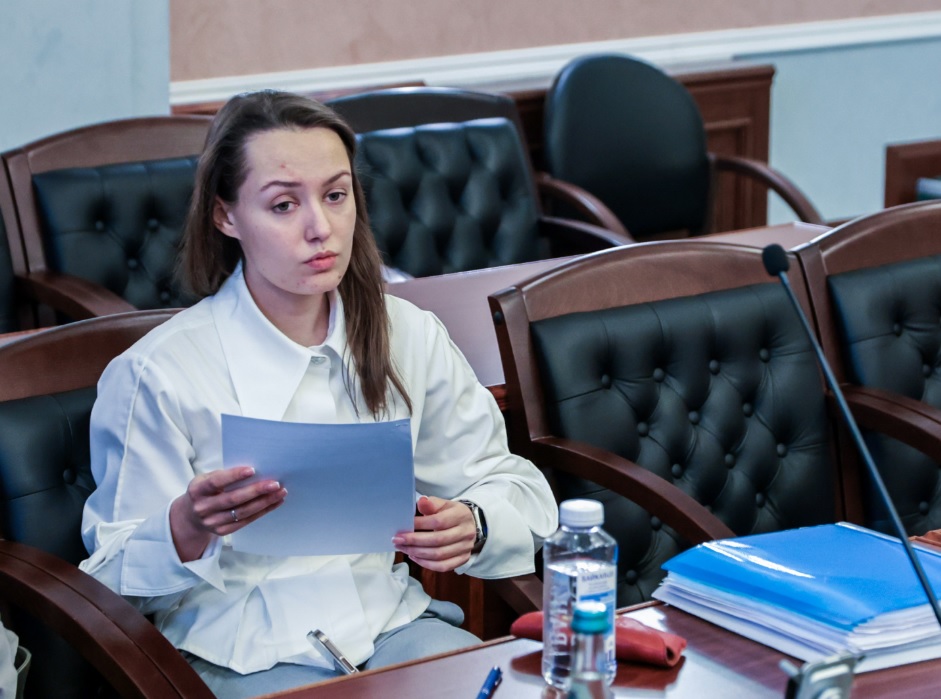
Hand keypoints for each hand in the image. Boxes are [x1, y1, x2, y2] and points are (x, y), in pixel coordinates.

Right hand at [169, 466, 286, 561]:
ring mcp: (212, 522)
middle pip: (233, 499)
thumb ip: (224, 475)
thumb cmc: (205, 491)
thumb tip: (255, 470)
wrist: (191, 515)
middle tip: (275, 484)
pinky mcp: (222, 531)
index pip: (216, 482)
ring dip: (264, 502)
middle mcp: (203, 508)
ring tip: (280, 492)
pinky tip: (274, 502)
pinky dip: (263, 511)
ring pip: (242, 512)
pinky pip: (246, 521)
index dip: (233, 476)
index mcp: (197, 490)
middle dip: (256, 491)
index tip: (252, 470)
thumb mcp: (206, 479)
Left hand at [392, 496, 476, 572]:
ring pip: (439, 555)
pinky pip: (443, 566)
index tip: (404, 527)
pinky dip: (426, 564)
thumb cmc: (451, 513)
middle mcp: (466, 532)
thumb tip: (422, 502)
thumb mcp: (443, 504)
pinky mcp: (463, 559)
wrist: (468, 524)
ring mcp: (466, 548)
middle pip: (438, 540)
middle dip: (414, 541)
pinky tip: (414, 557)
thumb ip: (431, 504)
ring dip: (417, 553)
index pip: (439, 522)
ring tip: (403, 548)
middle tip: (397, 540)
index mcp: (461, 515)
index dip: (420, 525)